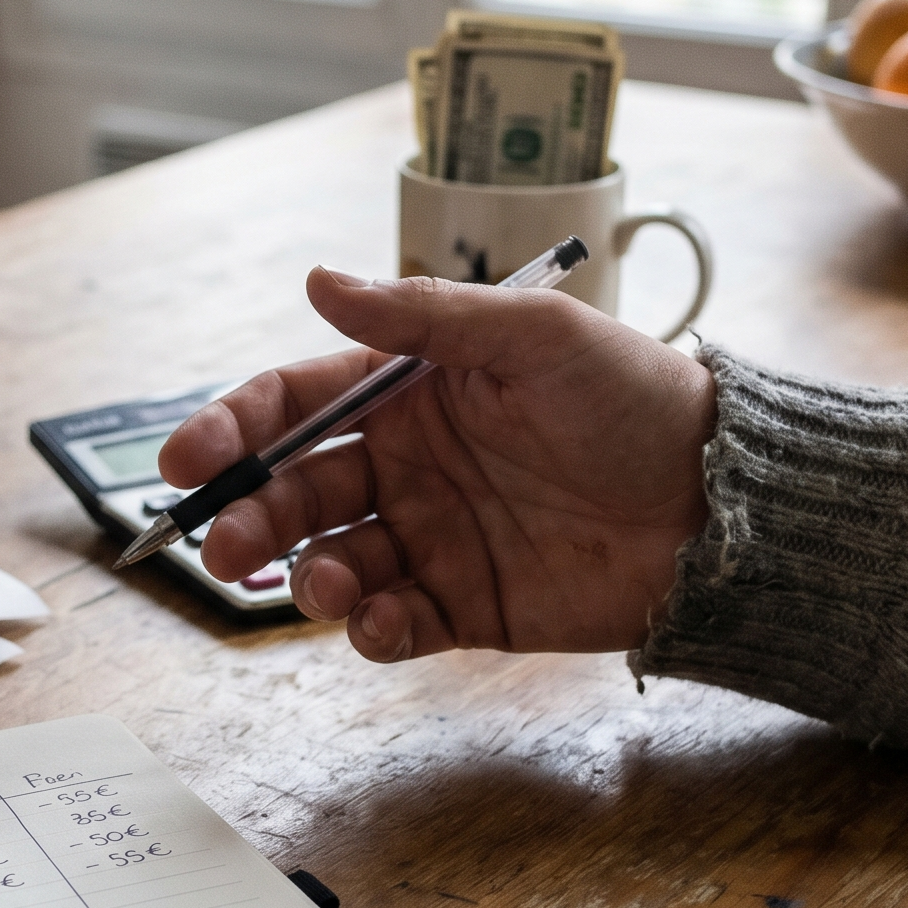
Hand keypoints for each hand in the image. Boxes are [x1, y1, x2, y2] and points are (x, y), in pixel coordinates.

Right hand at [157, 268, 716, 661]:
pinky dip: (369, 628)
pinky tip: (376, 620)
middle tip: (225, 544)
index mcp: (411, 390)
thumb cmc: (636, 399)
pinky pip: (392, 622)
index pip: (295, 404)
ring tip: (325, 583)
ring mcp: (431, 537)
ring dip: (306, 576)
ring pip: (330, 561)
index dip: (232, 428)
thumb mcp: (533, 335)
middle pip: (294, 491)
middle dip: (249, 517)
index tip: (185, 460)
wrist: (723, 504)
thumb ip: (425, 315)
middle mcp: (407, 464)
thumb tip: (319, 280)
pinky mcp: (464, 605)